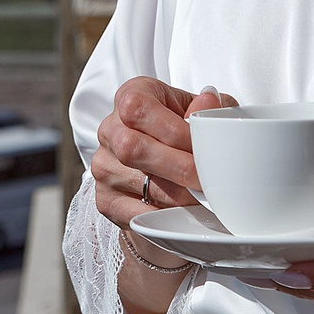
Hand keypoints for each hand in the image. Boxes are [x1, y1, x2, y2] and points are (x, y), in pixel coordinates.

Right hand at [90, 77, 235, 229]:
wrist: (164, 161)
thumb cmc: (181, 130)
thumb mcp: (198, 110)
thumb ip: (207, 107)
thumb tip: (209, 103)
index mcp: (131, 97)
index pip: (138, 109)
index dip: (174, 131)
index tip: (203, 147)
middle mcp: (111, 129)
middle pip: (133, 148)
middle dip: (180, 168)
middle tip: (209, 180)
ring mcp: (104, 165)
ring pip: (138, 183)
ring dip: (179, 196)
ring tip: (204, 197)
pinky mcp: (106, 198)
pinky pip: (134, 213)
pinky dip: (165, 216)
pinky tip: (184, 212)